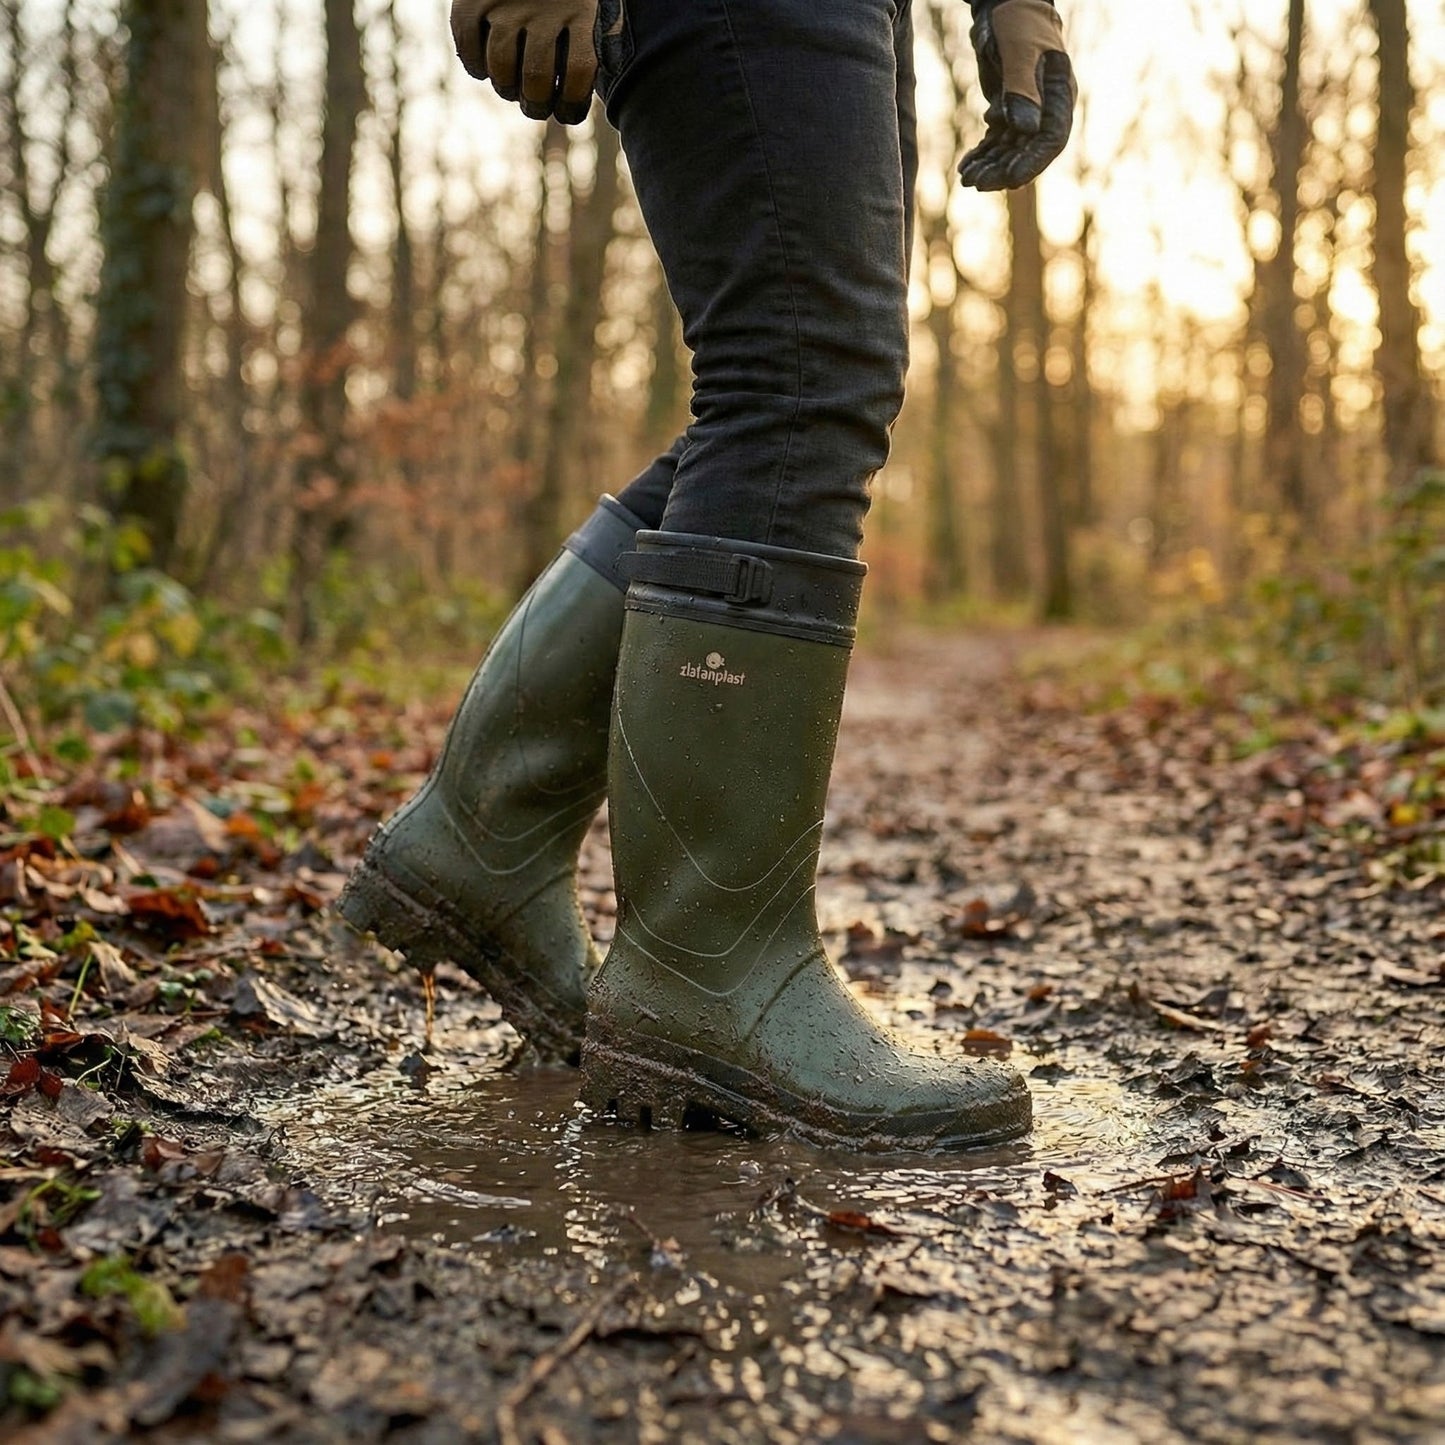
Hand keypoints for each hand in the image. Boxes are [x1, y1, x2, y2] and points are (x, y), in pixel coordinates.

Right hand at [451, 0, 598, 125]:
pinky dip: (474, 64)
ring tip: (511, 89)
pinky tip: (484, 70)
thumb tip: (576, 97)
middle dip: (535, 104)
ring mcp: (509, 1)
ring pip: (502, 65)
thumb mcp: (593, 13)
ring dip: (506, 88)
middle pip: (536, 77)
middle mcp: (545, 5)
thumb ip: (591, 45)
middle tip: (535, 105)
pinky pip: (468, 40)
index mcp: (583, 10)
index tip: (566, 112)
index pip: (579, 73)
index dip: (572, 105)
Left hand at [958, 0, 1075, 190]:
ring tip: (967, 179)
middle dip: (1003, 169)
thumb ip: (1021, 91)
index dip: (1031, 162)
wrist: (1004, 5)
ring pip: (1010, 149)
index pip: (1050, 139)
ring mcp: (1027, 110)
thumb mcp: (1018, 53)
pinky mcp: (1008, 109)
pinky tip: (966, 167)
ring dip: (990, 165)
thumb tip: (1026, 131)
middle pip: (1028, 150)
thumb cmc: (1016, 23)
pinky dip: (982, 154)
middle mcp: (1046, 108)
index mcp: (1058, 95)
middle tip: (976, 183)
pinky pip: (997, 140)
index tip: (1010, 180)